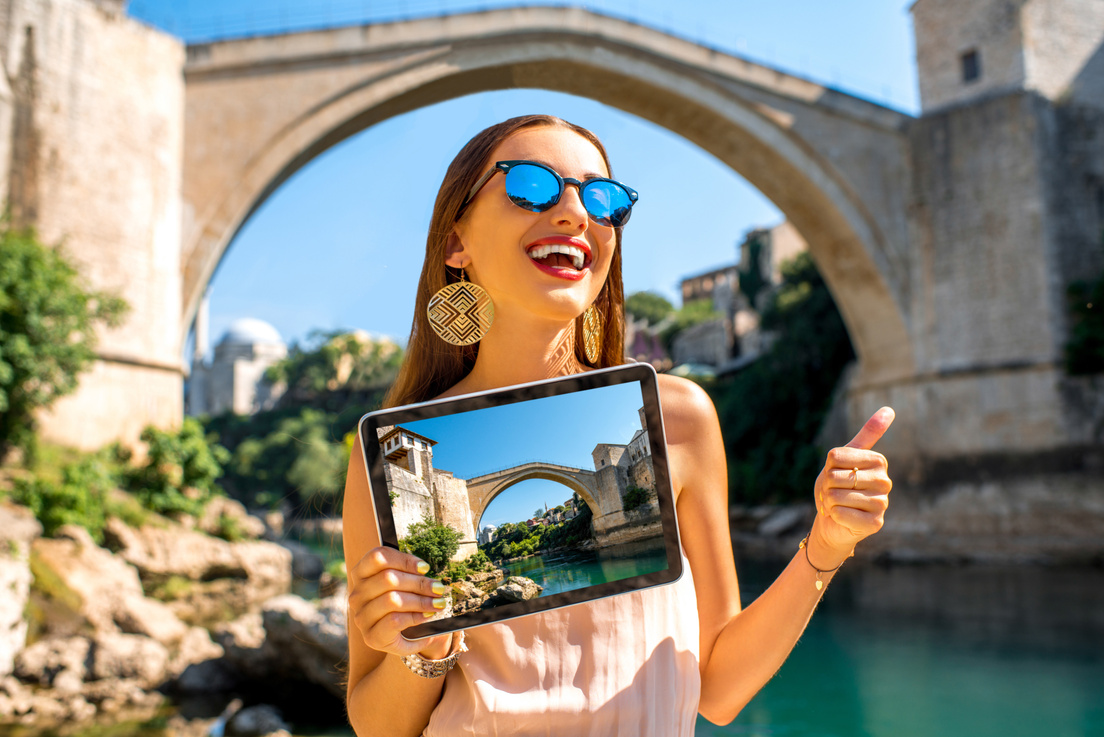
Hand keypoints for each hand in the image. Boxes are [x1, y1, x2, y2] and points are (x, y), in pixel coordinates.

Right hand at [346, 547, 453, 659]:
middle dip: (419, 583)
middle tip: (438, 588)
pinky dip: (415, 616)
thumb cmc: (403, 604)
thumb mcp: (403, 584)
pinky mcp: (371, 636)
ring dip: (421, 600)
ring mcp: (362, 617)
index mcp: (361, 574)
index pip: (378, 557)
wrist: (402, 637)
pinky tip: (427, 615)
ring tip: (438, 603)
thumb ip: (407, 572)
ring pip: (392, 599)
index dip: (404, 560)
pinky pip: (395, 620)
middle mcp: (357, 594)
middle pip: (388, 578)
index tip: (425, 568)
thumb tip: (423, 568)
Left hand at [808, 407, 894, 567]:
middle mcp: (885, 481)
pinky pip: (840, 513)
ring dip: (828, 502)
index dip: (827, 466)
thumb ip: (867, 434)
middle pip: (834, 476)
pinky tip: (842, 517)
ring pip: (835, 495)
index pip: (835, 455)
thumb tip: (890, 409)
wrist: (834, 520)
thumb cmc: (837, 486)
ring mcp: (883, 503)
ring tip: (838, 505)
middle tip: (834, 493)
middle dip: (826, 486)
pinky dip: (833, 515)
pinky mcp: (876, 523)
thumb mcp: (844, 457)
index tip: (835, 473)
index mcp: (878, 460)